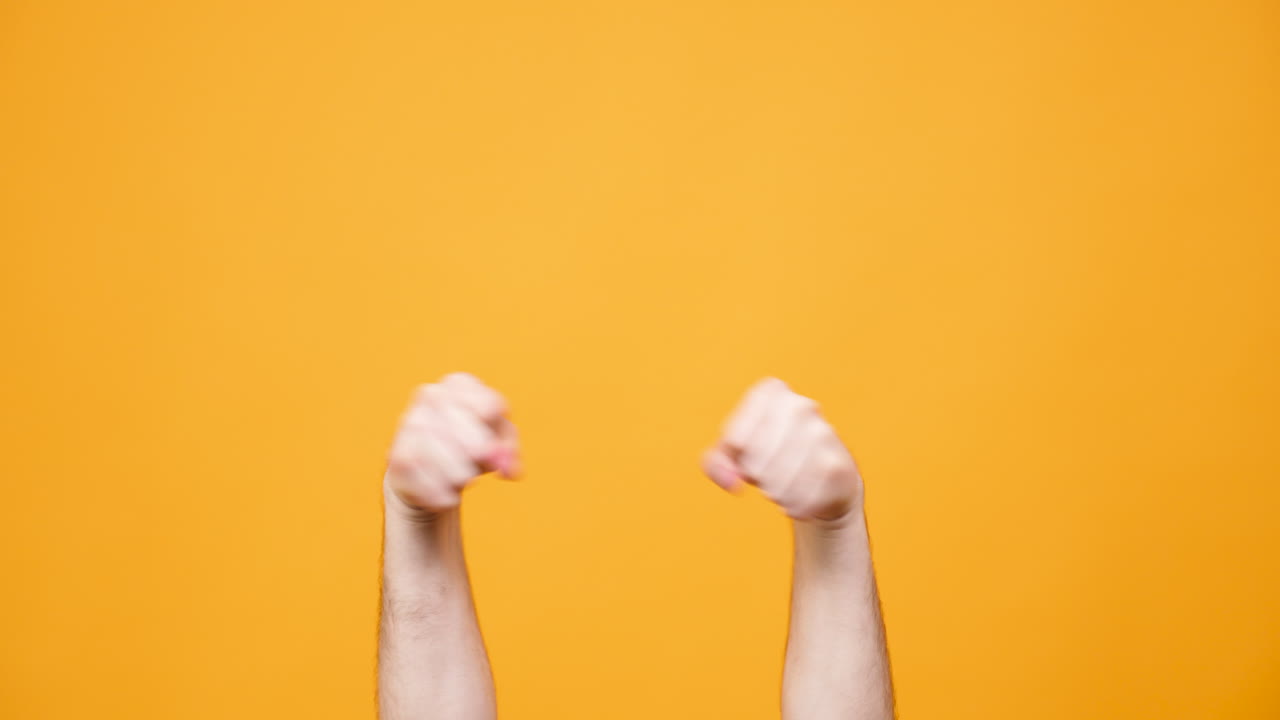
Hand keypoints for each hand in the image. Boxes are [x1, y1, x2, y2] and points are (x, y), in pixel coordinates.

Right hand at [384, 373, 518, 519]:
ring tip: (463, 481)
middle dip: (475, 452)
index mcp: (461, 385)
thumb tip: (509, 469)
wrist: (432, 473)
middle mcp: (431, 395)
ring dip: (456, 473)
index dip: (493, 432)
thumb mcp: (498, 444)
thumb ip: (508, 454)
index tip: (493, 450)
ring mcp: (409, 421)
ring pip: (434, 448)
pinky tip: (448, 496)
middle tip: (480, 467)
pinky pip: (418, 473)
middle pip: (458, 423)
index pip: (486, 404)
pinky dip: (437, 490)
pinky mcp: (396, 453)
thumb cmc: (470, 448)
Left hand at [702, 378, 862, 522]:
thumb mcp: (734, 454)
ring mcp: (824, 434)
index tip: (747, 452)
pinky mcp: (840, 465)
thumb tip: (732, 482)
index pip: (736, 439)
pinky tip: (804, 494)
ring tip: (787, 482)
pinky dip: (797, 506)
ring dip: (777, 493)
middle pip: (757, 463)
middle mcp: (801, 406)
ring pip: (779, 484)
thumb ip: (716, 464)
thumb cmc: (771, 458)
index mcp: (771, 392)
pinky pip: (802, 501)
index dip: (737, 457)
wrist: (827, 476)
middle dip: (757, 476)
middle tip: (769, 470)